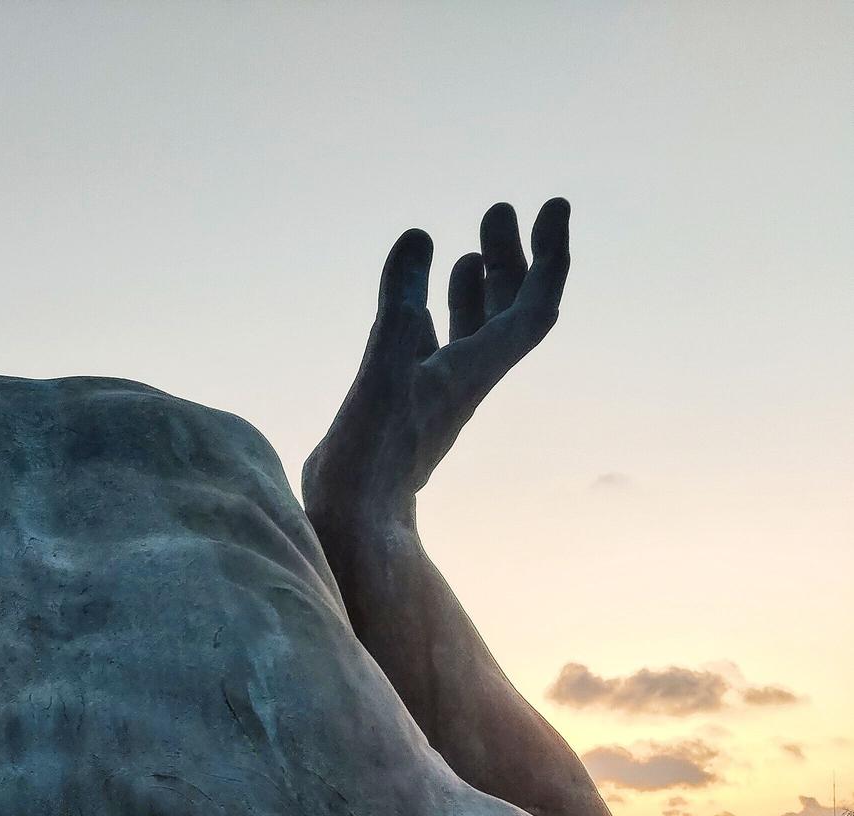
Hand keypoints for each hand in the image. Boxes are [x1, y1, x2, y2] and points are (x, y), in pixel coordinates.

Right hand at [304, 200, 568, 526]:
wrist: (352, 521)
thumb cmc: (372, 455)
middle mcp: (464, 381)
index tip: (552, 207)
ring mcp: (435, 396)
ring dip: (477, 288)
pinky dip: (434, 317)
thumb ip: (401, 302)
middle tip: (498, 213)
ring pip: (473, 334)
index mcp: (473, 372)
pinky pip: (434, 353)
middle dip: (510, 260)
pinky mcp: (405, 408)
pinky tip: (419, 304)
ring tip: (469, 250)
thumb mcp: (384, 366)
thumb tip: (419, 237)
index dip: (548, 255)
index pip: (532, 307)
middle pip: (508, 313)